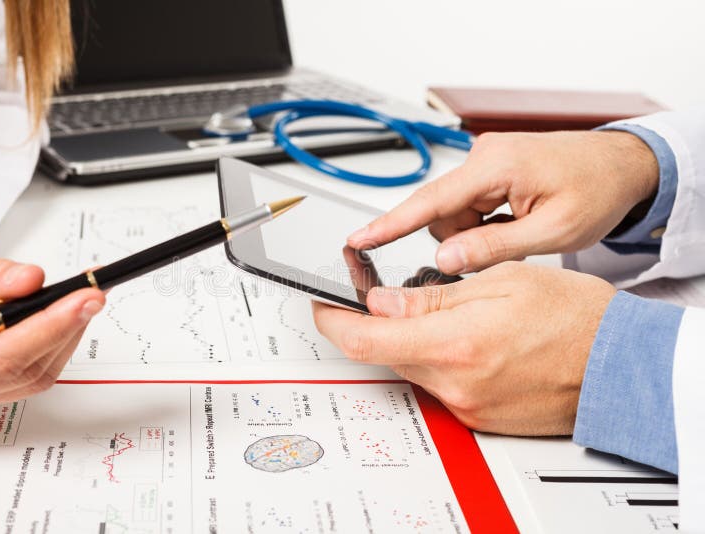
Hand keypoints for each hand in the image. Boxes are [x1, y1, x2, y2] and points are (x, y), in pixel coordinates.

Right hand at [0, 235, 104, 414]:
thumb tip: (33, 281)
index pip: (0, 358)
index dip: (49, 328)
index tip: (83, 301)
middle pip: (23, 371)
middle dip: (66, 329)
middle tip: (93, 294)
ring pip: (32, 378)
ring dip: (65, 338)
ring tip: (81, 302)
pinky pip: (26, 377)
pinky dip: (51, 345)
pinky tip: (64, 319)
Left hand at [313, 262, 616, 434]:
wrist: (620, 364)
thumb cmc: (575, 317)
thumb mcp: (500, 282)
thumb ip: (431, 297)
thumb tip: (381, 301)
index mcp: (454, 344)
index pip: (364, 339)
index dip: (332, 321)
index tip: (322, 306)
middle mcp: (455, 383)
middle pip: (384, 354)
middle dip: (375, 324)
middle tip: (385, 296)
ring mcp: (465, 405)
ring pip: (411, 367)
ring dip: (410, 339)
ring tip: (444, 313)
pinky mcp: (477, 416)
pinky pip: (438, 384)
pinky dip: (437, 358)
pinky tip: (465, 339)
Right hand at [347, 131, 659, 273]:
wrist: (622, 165)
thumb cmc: (596, 190)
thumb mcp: (552, 231)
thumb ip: (493, 247)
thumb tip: (445, 259)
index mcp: (495, 166)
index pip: (429, 201)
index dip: (390, 224)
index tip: (359, 239)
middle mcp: (483, 157)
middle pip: (443, 213)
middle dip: (465, 238)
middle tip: (512, 241)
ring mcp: (485, 161)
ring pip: (454, 213)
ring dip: (478, 231)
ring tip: (521, 227)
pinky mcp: (489, 168)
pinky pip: (469, 205)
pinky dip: (485, 221)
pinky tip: (517, 218)